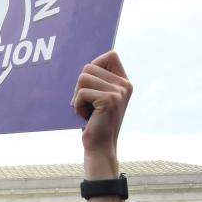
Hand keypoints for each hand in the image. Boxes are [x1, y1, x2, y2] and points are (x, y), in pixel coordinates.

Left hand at [71, 51, 131, 173]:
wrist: (99, 146)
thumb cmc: (94, 121)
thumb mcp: (98, 97)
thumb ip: (97, 80)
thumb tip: (85, 63)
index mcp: (124, 82)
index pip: (111, 55)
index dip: (95, 65)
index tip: (90, 84)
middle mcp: (124, 84)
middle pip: (89, 67)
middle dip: (79, 85)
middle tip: (86, 103)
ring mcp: (118, 91)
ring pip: (83, 78)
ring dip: (77, 96)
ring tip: (86, 110)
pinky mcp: (109, 100)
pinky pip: (81, 92)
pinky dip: (77, 105)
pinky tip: (86, 116)